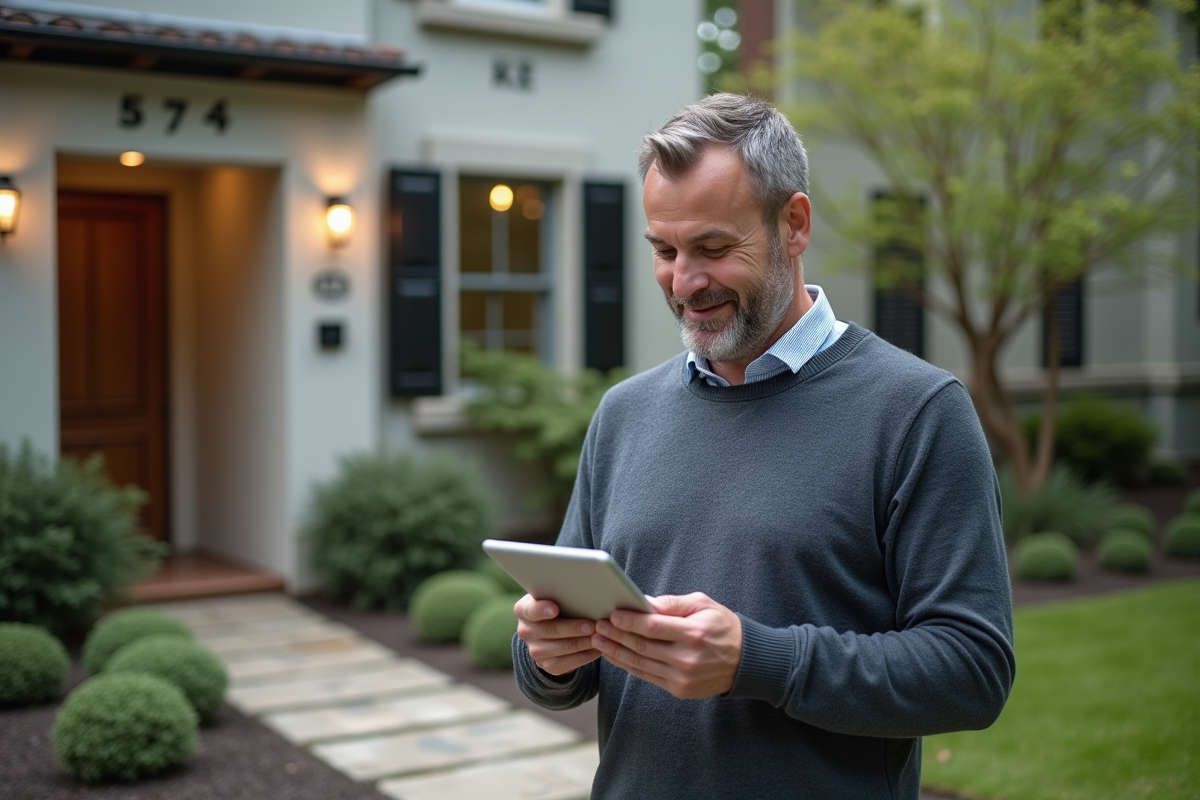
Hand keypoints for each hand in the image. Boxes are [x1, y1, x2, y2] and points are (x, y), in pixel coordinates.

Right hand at [514, 594, 601, 675]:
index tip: (555, 608)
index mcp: (524, 610)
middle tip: (592, 625)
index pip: (530, 610)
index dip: (542, 610)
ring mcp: (535, 651)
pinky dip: (586, 655)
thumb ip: (560, 594)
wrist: (549, 633)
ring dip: (583, 643)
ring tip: (599, 636)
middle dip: (573, 628)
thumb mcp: (553, 597)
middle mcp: (526, 631)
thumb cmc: (556, 606)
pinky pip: (569, 663)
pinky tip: (597, 648)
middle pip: (551, 630)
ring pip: (562, 648)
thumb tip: (584, 588)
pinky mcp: (548, 665)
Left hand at [591, 592, 742, 698]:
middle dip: (616, 635)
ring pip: (640, 663)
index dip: (629, 621)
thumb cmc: (723, 627)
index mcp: (693, 634)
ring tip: (598, 640)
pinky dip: (628, 665)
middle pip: (642, 646)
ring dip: (615, 651)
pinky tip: (615, 654)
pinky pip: (647, 676)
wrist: (746, 662)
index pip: (653, 627)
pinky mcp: (679, 689)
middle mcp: (686, 658)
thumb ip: (673, 604)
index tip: (611, 615)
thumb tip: (644, 602)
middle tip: (597, 625)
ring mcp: (682, 677)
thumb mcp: (703, 605)